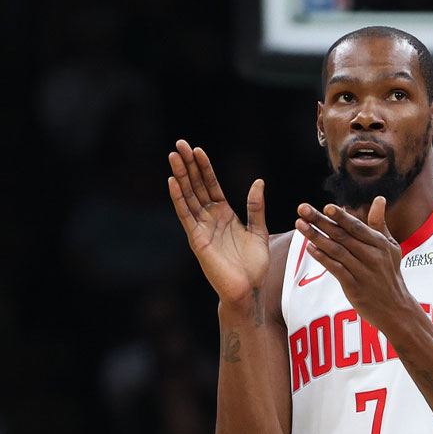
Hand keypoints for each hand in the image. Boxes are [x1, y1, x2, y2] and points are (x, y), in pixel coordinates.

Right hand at [167, 139, 269, 308]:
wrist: (248, 289)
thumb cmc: (253, 266)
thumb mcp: (259, 231)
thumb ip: (256, 207)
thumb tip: (258, 182)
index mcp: (224, 215)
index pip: (211, 185)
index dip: (204, 168)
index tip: (197, 150)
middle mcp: (210, 219)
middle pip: (196, 186)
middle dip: (188, 165)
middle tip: (179, 144)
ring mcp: (201, 228)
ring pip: (188, 197)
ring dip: (180, 176)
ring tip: (173, 156)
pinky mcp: (197, 239)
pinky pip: (186, 215)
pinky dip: (179, 199)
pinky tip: (173, 182)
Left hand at [294, 197, 414, 332]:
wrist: (395, 308)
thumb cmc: (389, 274)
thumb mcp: (391, 247)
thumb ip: (380, 223)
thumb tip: (380, 199)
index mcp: (380, 244)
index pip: (356, 226)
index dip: (341, 216)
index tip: (326, 206)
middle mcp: (372, 256)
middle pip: (342, 235)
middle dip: (320, 221)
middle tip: (302, 209)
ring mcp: (363, 272)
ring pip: (336, 251)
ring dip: (316, 237)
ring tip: (300, 225)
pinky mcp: (354, 287)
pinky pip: (336, 269)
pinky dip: (323, 258)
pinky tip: (310, 248)